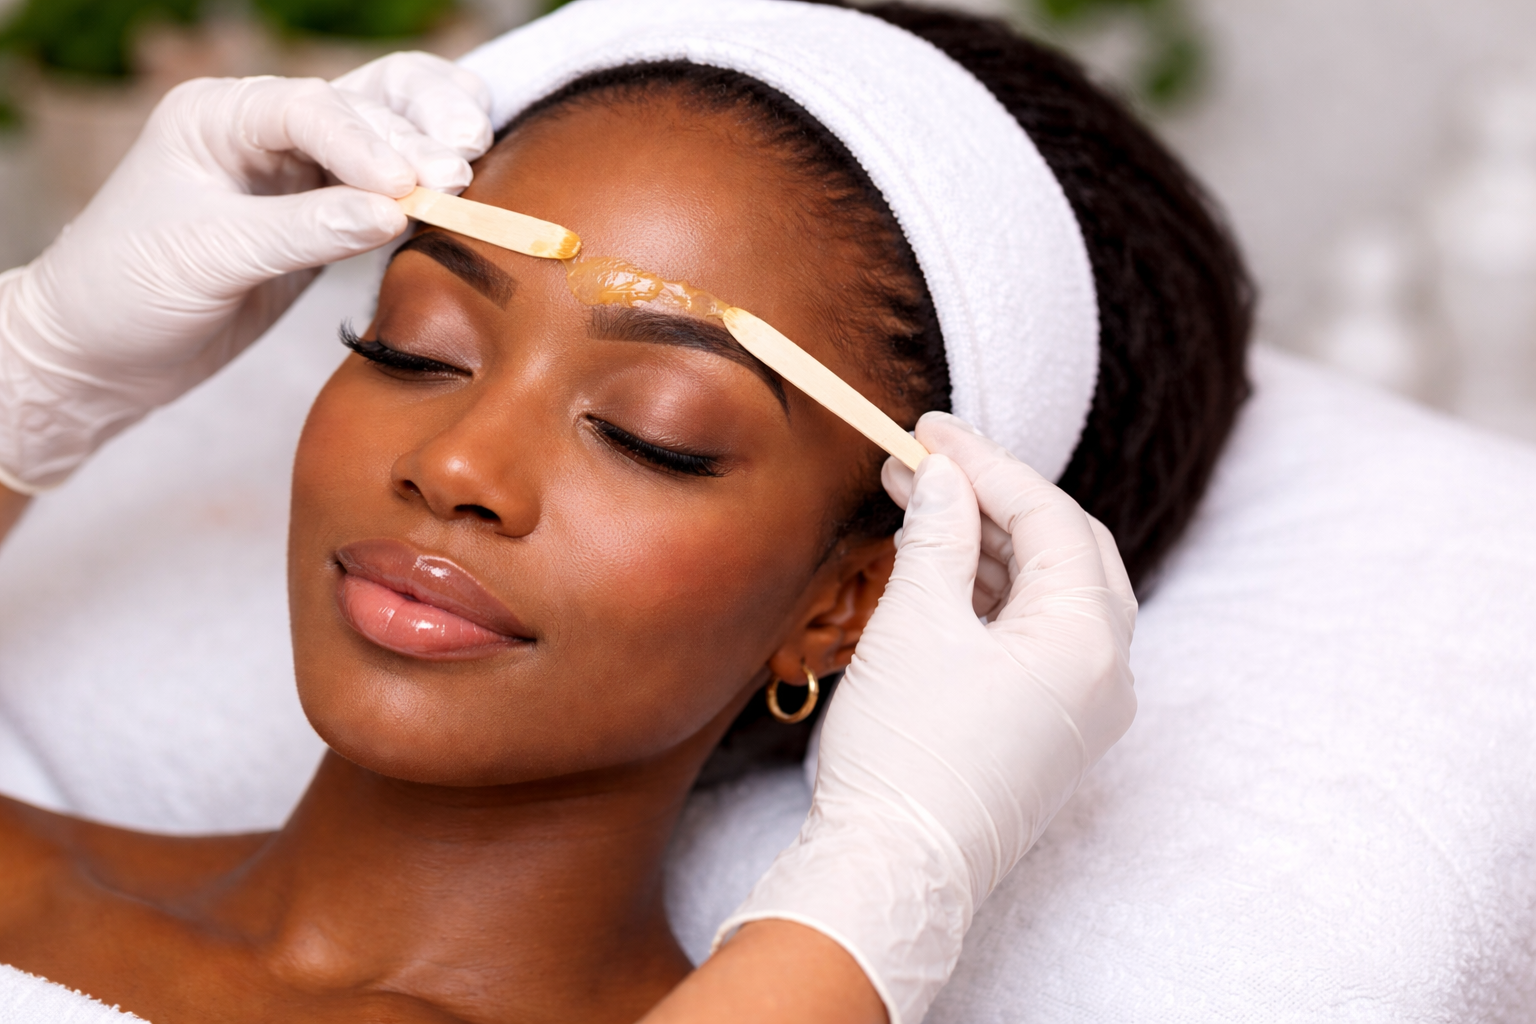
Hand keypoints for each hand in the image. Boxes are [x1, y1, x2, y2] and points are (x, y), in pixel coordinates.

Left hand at [0, 52, 491, 491]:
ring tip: (472, 165)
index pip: (310, 108)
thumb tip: (393, 212)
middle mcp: (263, 130)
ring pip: (387, 130)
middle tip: (458, 176)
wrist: (102, 354)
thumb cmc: (128, 292)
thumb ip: (304, 230)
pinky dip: (425, 187)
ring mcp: (296, 171)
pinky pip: (385, 188)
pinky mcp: (322, 216)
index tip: (410, 186)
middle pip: (365, 101)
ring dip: (434, 141)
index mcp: (218, 116)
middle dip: (418, 132)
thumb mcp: (210, 256)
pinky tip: (461, 187)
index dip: (367, 143)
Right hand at [716, 412, 1137, 1023]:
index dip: (985, 463)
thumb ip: (938, 535)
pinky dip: (997, 596)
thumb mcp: (915, 624)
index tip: (927, 431)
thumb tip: (942, 478)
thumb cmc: (905, 753)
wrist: (893, 875)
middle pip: (1069, 548)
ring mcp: (1087, 707)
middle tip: (928, 463)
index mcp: (1089, 638)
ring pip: (1056, 593)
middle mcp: (1109, 672)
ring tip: (923, 509)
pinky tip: (945, 572)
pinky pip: (1042, 638)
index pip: (1049, 516)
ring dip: (994, 545)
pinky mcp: (1055, 732)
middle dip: (998, 497)